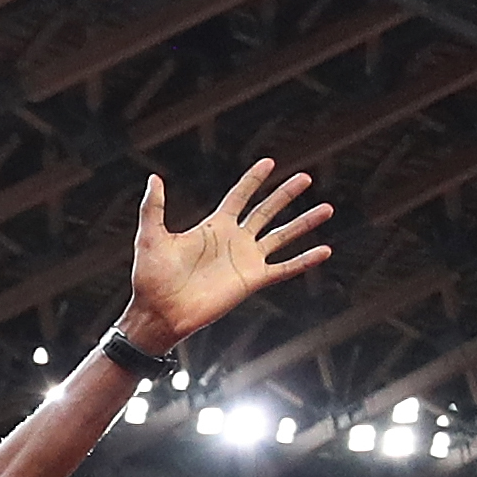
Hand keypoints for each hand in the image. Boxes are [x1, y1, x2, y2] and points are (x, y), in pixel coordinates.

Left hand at [119, 160, 332, 349]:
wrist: (159, 313)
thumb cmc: (151, 278)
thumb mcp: (150, 237)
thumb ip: (153, 207)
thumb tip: (154, 179)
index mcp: (214, 227)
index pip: (239, 197)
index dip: (253, 180)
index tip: (269, 163)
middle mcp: (234, 240)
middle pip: (266, 211)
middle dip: (285, 194)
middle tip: (305, 177)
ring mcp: (246, 260)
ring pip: (282, 236)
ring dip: (304, 222)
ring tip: (326, 208)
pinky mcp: (253, 280)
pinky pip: (285, 268)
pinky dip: (305, 260)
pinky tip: (325, 250)